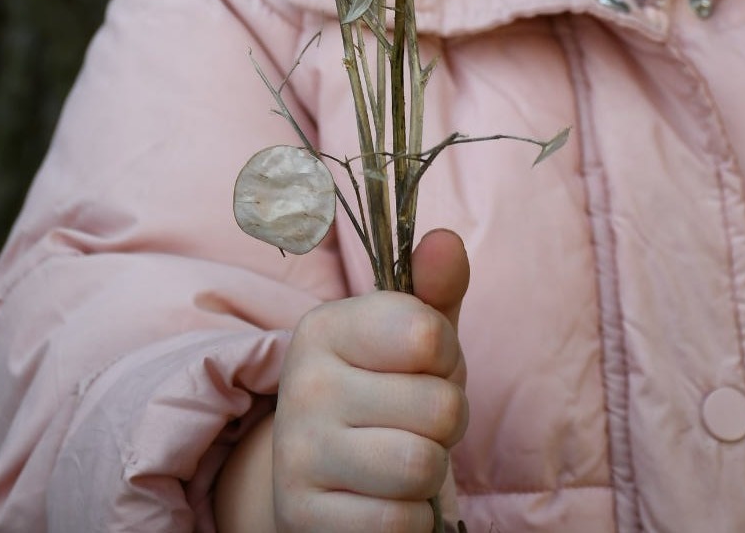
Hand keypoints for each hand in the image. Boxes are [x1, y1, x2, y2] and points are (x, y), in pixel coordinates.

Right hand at [272, 229, 469, 532]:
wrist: (322, 480)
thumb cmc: (385, 391)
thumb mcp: (413, 335)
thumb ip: (435, 286)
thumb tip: (445, 241)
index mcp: (324, 327)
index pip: (428, 335)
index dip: (446, 357)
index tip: (423, 364)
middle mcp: (302, 386)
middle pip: (439, 407)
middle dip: (446, 420)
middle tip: (414, 419)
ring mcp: (297, 457)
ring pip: (422, 466)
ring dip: (431, 470)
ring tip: (403, 455)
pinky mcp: (303, 519)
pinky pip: (401, 522)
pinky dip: (410, 517)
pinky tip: (383, 498)